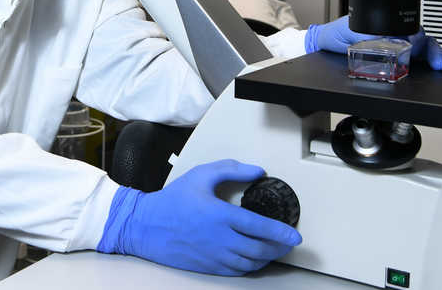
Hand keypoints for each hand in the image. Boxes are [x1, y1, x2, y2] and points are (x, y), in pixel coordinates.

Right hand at [98, 159, 301, 274]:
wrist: (147, 225)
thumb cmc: (174, 199)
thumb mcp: (202, 175)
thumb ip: (232, 170)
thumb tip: (257, 170)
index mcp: (221, 216)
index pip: (260, 228)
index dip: (281, 233)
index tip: (295, 236)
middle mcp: (221, 240)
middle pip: (260, 249)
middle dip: (278, 247)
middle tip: (288, 242)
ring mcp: (215, 256)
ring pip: (250, 263)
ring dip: (267, 258)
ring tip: (275, 250)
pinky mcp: (209, 267)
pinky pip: (237, 271)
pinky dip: (251, 267)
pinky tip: (254, 259)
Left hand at [305, 15, 441, 69]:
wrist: (327, 44)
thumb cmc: (338, 33)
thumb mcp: (350, 31)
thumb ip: (368, 35)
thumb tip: (387, 38)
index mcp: (389, 27)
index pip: (411, 31)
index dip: (419, 38)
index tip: (420, 44)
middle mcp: (398, 37)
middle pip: (425, 42)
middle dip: (437, 51)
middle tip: (439, 62)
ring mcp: (401, 51)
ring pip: (427, 53)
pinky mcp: (399, 64)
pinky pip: (418, 65)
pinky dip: (435, 66)